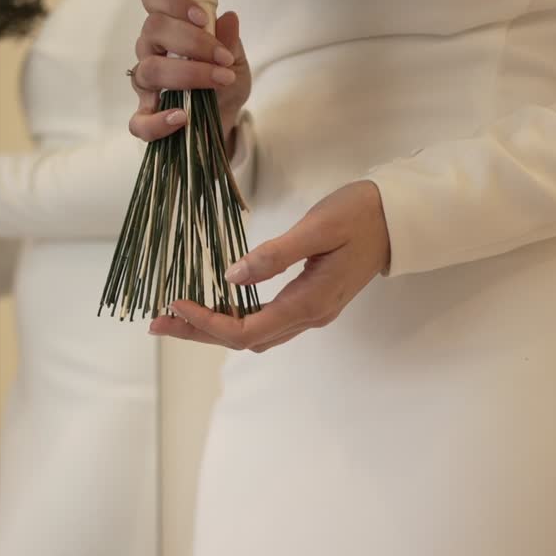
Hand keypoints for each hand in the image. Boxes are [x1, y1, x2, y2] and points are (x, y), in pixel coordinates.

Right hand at [129, 0, 250, 145]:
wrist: (223, 119)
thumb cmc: (224, 85)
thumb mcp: (235, 61)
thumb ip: (229, 42)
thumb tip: (229, 19)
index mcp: (169, 30)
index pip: (155, 2)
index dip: (173, 3)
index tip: (203, 19)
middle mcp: (151, 51)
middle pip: (154, 29)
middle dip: (192, 42)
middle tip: (223, 59)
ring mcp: (146, 84)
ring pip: (149, 69)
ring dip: (187, 75)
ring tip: (218, 82)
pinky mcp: (146, 117)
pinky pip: (139, 122)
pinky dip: (158, 122)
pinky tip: (181, 117)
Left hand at [149, 181, 391, 352]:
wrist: (399, 219)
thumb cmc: (360, 215)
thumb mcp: (318, 228)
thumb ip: (276, 255)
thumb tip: (232, 277)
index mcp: (309, 302)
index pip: (246, 330)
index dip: (207, 323)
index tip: (175, 305)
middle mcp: (308, 316)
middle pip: (244, 340)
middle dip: (199, 332)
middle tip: (157, 323)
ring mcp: (311, 311)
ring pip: (254, 333)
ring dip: (214, 328)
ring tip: (177, 315)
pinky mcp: (310, 300)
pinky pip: (266, 320)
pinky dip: (235, 316)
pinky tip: (216, 303)